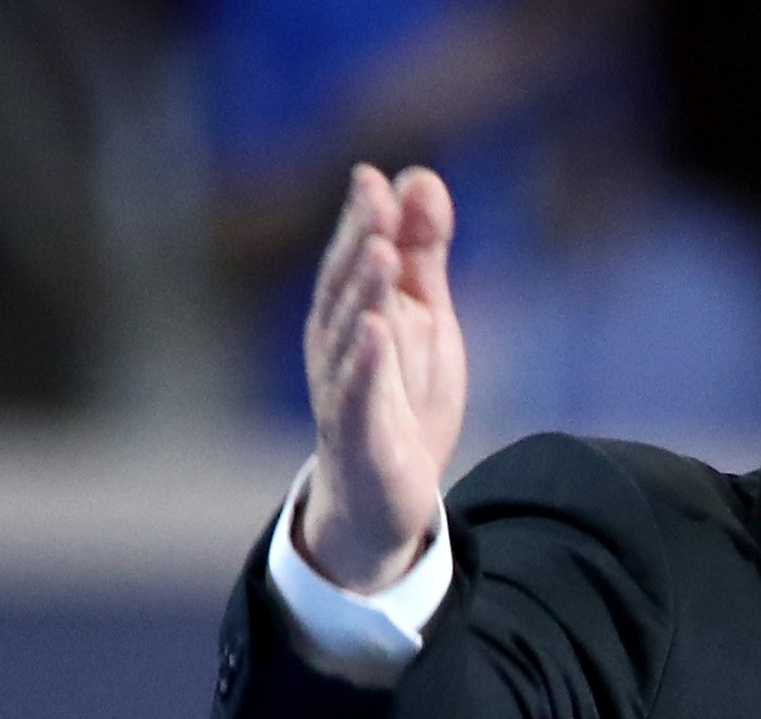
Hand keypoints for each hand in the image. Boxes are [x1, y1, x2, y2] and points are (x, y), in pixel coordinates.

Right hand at [300, 164, 467, 592]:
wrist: (384, 498)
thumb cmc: (400, 398)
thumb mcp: (424, 317)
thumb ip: (422, 252)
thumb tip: (419, 177)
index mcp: (350, 314)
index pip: (354, 259)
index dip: (363, 218)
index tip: (375, 178)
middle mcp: (336, 348)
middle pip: (345, 289)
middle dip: (359, 242)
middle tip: (375, 198)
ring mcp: (343, 393)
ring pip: (348, 337)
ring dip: (362, 292)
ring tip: (380, 251)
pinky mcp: (358, 438)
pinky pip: (357, 398)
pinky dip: (365, 365)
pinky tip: (376, 332)